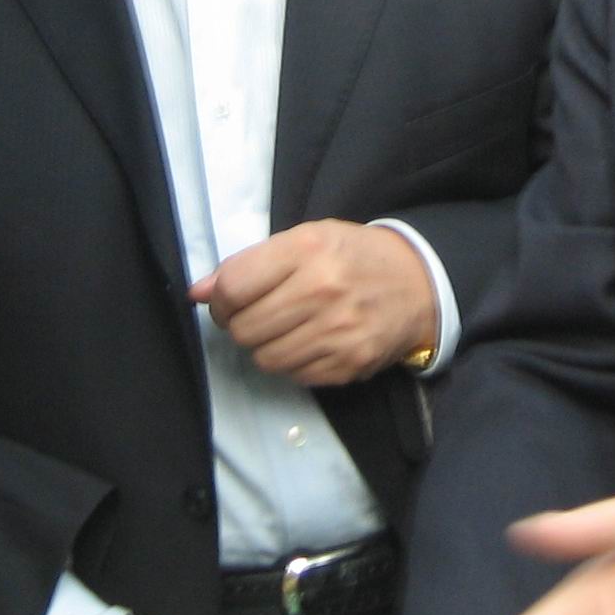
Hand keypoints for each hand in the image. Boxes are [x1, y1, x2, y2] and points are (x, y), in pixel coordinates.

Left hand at [192, 221, 435, 386]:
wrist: (417, 283)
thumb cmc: (353, 256)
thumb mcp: (305, 239)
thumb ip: (249, 263)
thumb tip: (197, 292)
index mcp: (309, 248)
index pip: (234, 287)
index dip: (219, 299)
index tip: (228, 300)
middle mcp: (323, 289)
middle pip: (244, 328)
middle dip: (239, 325)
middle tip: (255, 315)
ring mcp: (338, 331)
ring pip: (264, 358)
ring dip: (264, 346)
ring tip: (282, 329)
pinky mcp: (348, 363)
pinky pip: (293, 375)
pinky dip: (291, 362)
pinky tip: (307, 341)